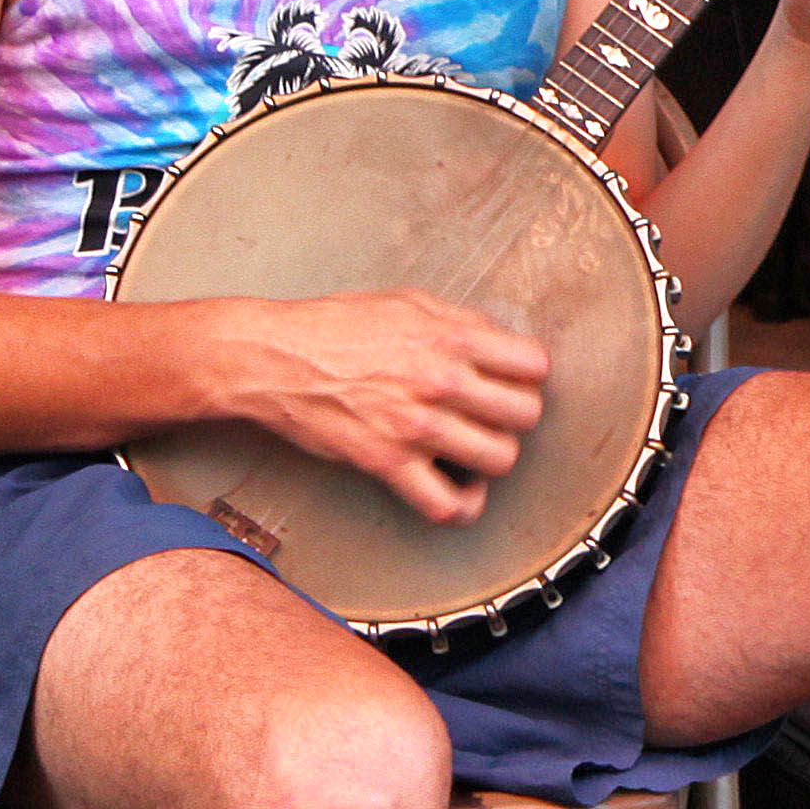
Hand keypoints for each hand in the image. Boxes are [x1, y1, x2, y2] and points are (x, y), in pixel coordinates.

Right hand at [198, 290, 555, 526]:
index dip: (529, 375)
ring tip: (477, 449)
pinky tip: (460, 488)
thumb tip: (499, 342)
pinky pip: (447, 505)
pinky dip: (464, 505)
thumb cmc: (334, 327)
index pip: (535, 365)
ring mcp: (416, 426)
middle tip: (495, 415)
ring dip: (494, 457)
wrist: (274, 359)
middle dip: (516, 416)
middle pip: (526, 414)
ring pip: (500, 458)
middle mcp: (440, 381)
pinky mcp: (388, 463)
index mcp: (451, 337)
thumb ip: (460, 321)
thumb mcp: (407, 302)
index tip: (514, 381)